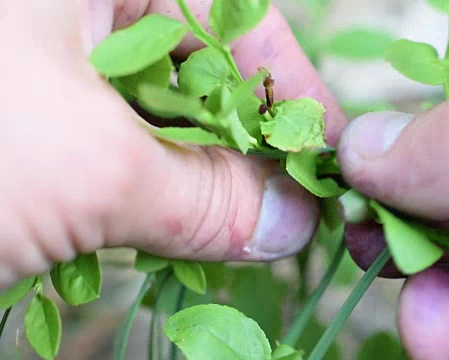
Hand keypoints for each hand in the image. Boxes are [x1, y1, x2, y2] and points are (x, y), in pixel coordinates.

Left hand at [0, 1, 346, 288]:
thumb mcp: (88, 169)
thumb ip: (204, 195)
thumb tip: (291, 222)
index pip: (229, 17)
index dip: (288, 85)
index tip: (327, 149)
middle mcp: (75, 13)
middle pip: (195, 75)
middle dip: (241, 145)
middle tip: (285, 206)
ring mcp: (47, 69)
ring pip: (153, 122)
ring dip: (194, 183)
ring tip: (232, 232)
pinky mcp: (30, 125)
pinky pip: (109, 153)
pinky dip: (143, 198)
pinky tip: (164, 237)